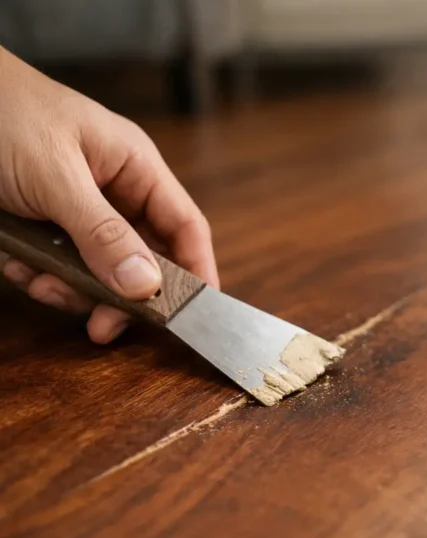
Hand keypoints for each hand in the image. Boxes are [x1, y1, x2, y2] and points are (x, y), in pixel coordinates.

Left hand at [0, 48, 218, 342]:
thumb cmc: (0, 111)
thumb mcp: (54, 176)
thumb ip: (102, 233)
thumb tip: (146, 285)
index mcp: (134, 166)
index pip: (185, 227)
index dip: (196, 272)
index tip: (190, 316)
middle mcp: (113, 190)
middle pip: (143, 259)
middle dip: (119, 293)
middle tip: (102, 325)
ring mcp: (77, 209)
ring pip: (98, 270)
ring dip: (70, 287)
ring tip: (38, 281)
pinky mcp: (42, 224)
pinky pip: (57, 267)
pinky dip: (37, 275)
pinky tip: (16, 264)